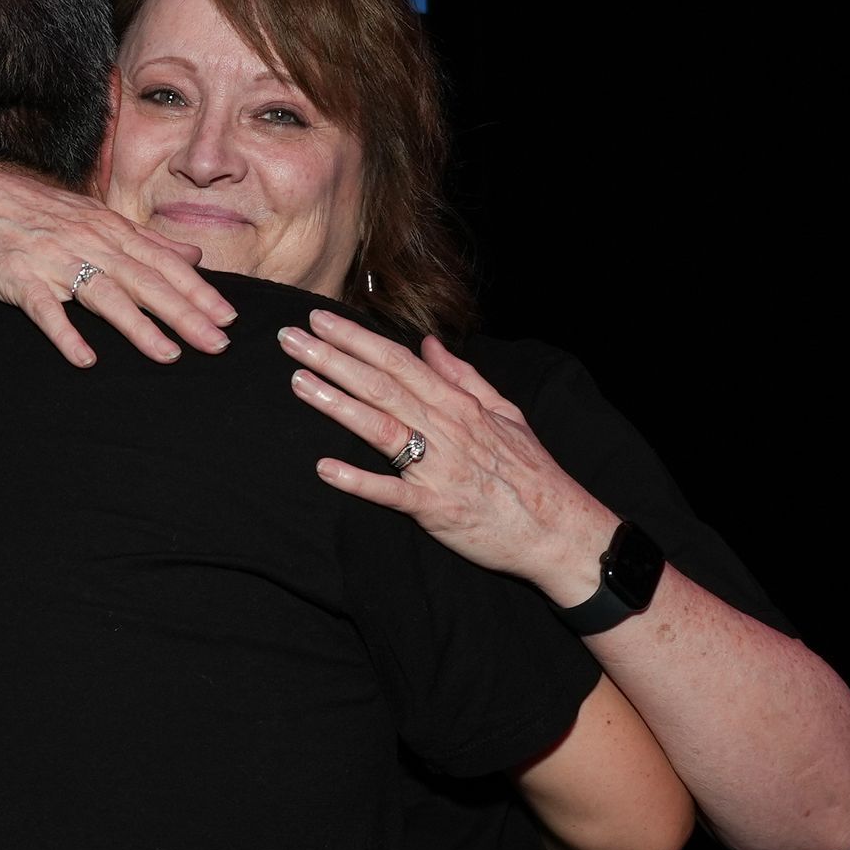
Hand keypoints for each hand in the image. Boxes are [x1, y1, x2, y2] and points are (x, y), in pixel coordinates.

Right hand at [0, 162, 235, 366]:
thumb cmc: (28, 212)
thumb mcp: (91, 218)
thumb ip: (144, 240)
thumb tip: (194, 254)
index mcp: (106, 228)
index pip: (161, 262)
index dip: (196, 290)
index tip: (228, 317)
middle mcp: (85, 240)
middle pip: (143, 280)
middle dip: (184, 313)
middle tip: (218, 343)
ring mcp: (51, 258)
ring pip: (103, 293)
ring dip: (138, 325)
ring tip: (168, 355)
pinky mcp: (16, 276)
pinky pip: (45, 308)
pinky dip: (65, 332)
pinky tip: (86, 358)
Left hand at [277, 310, 616, 602]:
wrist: (560, 530)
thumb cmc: (530, 471)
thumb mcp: (504, 413)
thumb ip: (464, 377)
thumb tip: (429, 344)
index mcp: (458, 405)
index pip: (398, 362)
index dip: (357, 339)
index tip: (320, 319)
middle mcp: (445, 429)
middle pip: (379, 385)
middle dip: (332, 358)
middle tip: (289, 338)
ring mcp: (438, 469)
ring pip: (380, 427)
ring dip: (336, 403)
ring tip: (297, 381)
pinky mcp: (435, 508)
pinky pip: (391, 493)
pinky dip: (358, 480)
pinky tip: (324, 467)